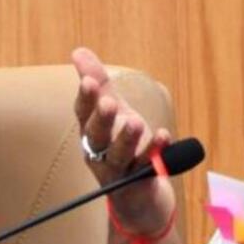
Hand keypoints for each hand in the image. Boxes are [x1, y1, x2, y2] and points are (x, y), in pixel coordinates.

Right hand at [72, 47, 175, 235]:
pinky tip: (165, 136)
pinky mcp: (140, 181)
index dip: (85, 98)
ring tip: (138, 123)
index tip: (88, 81)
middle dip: (102, 119)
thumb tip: (78, 51)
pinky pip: (147, 167)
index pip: (83, 113)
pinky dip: (156, 152)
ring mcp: (119, 169)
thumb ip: (98, 83)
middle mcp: (100, 152)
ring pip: (119, 155)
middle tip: (110, 103)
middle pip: (97, 136)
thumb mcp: (113, 110)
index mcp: (92, 131)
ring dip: (127, 139)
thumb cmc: (121, 143)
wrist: (138, 192)